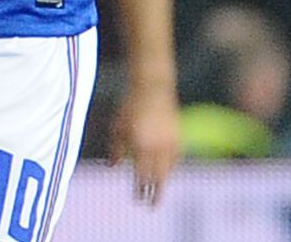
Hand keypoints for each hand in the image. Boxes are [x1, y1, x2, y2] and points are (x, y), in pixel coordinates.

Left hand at [108, 84, 179, 204]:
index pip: (141, 175)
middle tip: (153, 205)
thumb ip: (116, 149)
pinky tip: (168, 171)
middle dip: (155, 192)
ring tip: (159, 190)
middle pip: (158, 177)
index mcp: (140, 145)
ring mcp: (169, 140)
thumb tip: (112, 167)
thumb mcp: (118, 126)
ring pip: (169, 169)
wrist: (153, 85)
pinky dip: (172, 167)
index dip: (140, 189)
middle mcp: (157, 146)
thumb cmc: (130, 105)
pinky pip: (176, 157)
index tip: (138, 199)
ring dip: (164, 181)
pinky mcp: (178, 134)